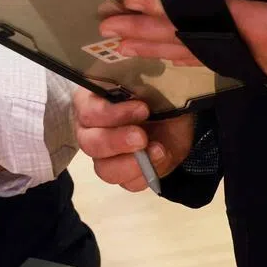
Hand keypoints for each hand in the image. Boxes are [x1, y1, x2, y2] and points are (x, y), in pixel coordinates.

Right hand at [73, 88, 195, 191]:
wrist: (179, 116)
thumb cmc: (156, 92)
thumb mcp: (150, 83)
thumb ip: (139, 83)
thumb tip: (137, 83)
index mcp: (91, 100)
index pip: (88, 111)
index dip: (111, 114)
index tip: (143, 108)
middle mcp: (92, 129)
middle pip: (89, 144)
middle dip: (117, 141)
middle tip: (142, 136)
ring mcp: (105, 155)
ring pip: (104, 169)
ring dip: (130, 164)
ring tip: (157, 151)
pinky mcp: (123, 174)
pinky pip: (127, 184)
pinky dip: (145, 175)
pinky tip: (160, 158)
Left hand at [100, 0, 266, 110]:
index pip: (206, 14)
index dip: (169, 5)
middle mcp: (250, 50)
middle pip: (187, 40)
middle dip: (146, 30)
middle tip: (110, 23)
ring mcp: (250, 61)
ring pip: (191, 53)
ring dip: (153, 44)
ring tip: (119, 39)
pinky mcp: (254, 64)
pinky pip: (205, 57)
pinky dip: (176, 52)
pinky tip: (156, 51)